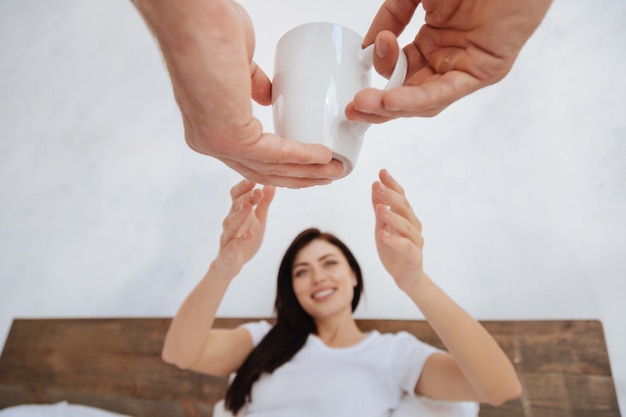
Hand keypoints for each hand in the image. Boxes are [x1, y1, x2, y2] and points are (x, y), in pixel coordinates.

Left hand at [132, 0, 343, 187]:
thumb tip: (269, 98)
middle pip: (264, 172)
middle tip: (330, 174)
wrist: (192, 16)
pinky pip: (272, 155)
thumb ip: (253, 85)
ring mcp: (216, 143)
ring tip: (334, 169)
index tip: (313, 165)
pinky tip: (322, 155)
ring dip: (308, 172)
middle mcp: (209, 141)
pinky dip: (301, 156)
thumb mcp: (240, 66)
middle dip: (301, 177)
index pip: (253, 159)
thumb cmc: (208, 29)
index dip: (285, 167)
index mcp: (211, 127)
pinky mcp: (227, 137)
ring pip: (271, 169)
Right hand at [214, 179, 274, 278]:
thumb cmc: (244, 238)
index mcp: (237, 213)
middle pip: (234, 208)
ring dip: (240, 215)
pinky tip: (249, 235)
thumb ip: (263, 203)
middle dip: (244, 198)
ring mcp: (228, 238)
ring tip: (248, 206)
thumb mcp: (258, 220)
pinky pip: (233, 247)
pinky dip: (241, 241)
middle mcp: (230, 223)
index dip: (243, 188)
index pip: (235, 196)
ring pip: (231, 225)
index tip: (252, 179)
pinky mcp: (228, 254)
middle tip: (255, 190)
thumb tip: (271, 183)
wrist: (230, 265)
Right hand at [346, 0, 551, 121]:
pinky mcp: (482, 71)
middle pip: (409, 95)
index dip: (381, 67)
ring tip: (364, 106)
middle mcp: (448, 59)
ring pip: (424, 101)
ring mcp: (465, 68)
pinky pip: (443, 92)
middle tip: (352, 109)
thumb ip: (391, 17)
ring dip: (392, 107)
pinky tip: (390, 100)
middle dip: (378, 105)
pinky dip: (415, 99)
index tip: (369, 49)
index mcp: (433, 43)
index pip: (399, 70)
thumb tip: (367, 48)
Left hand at [371, 169, 425, 290]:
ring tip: (379, 209)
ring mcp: (416, 241)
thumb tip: (374, 185)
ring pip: (406, 226)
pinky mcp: (414, 257)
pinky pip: (406, 247)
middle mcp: (413, 226)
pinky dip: (394, 240)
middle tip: (377, 185)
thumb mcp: (382, 226)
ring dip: (392, 216)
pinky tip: (383, 235)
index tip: (382, 172)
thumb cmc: (394, 250)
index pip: (401, 196)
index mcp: (406, 217)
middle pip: (404, 208)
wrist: (405, 277)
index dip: (392, 184)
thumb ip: (380, 207)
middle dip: (390, 196)